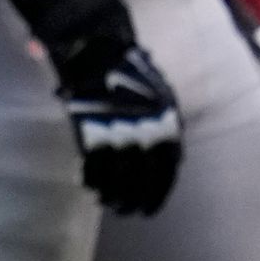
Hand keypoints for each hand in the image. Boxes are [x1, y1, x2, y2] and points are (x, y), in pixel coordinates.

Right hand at [56, 38, 181, 215]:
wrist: (97, 49)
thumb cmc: (129, 69)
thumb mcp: (160, 95)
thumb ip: (164, 126)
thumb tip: (170, 158)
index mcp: (166, 123)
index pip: (166, 171)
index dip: (157, 195)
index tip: (149, 209)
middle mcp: (146, 132)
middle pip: (142, 180)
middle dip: (134, 201)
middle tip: (127, 211)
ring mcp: (118, 134)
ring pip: (117, 178)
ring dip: (112, 196)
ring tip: (108, 203)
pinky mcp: (91, 133)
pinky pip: (94, 166)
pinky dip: (92, 180)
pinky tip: (90, 186)